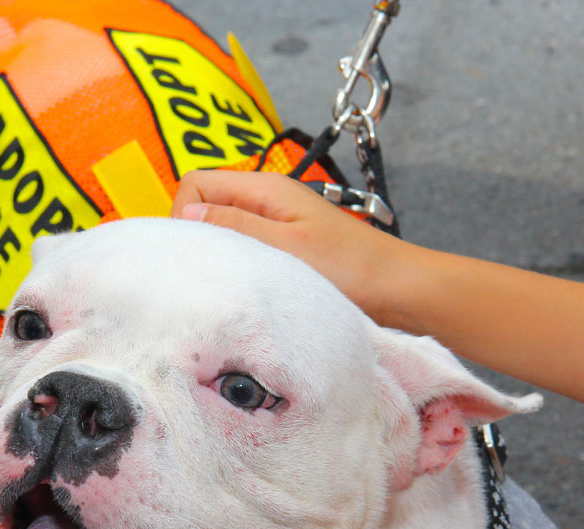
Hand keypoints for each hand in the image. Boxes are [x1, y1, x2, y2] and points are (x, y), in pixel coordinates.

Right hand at [171, 170, 427, 331]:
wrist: (400, 290)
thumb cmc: (354, 268)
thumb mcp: (287, 247)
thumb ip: (237, 227)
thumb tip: (187, 214)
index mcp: (264, 189)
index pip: (196, 183)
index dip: (183, 214)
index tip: (193, 252)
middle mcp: (266, 200)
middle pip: (206, 204)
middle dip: (197, 235)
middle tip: (208, 271)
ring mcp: (275, 223)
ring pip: (224, 228)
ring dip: (219, 252)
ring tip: (231, 280)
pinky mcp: (285, 247)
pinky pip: (245, 247)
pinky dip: (239, 264)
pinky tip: (249, 285)